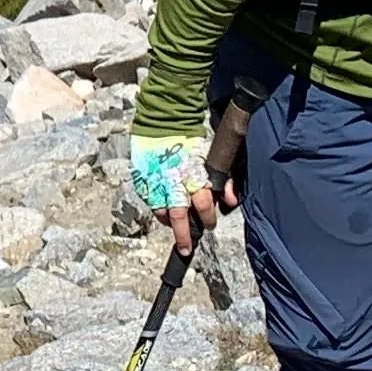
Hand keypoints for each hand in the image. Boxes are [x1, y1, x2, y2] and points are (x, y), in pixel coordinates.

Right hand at [128, 132, 223, 254]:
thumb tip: (229, 201)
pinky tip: (164, 211)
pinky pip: (150, 202)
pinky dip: (158, 209)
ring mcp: (155, 183)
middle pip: (179, 217)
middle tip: (187, 247)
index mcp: (193, 175)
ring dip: (170, 224)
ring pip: (162, 213)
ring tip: (175, 228)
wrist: (162, 123)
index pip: (203, 205)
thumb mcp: (210, 159)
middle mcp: (173, 182)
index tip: (209, 224)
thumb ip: (223, 181)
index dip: (207, 219)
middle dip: (184, 236)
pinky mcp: (141, 181)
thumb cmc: (190, 142)